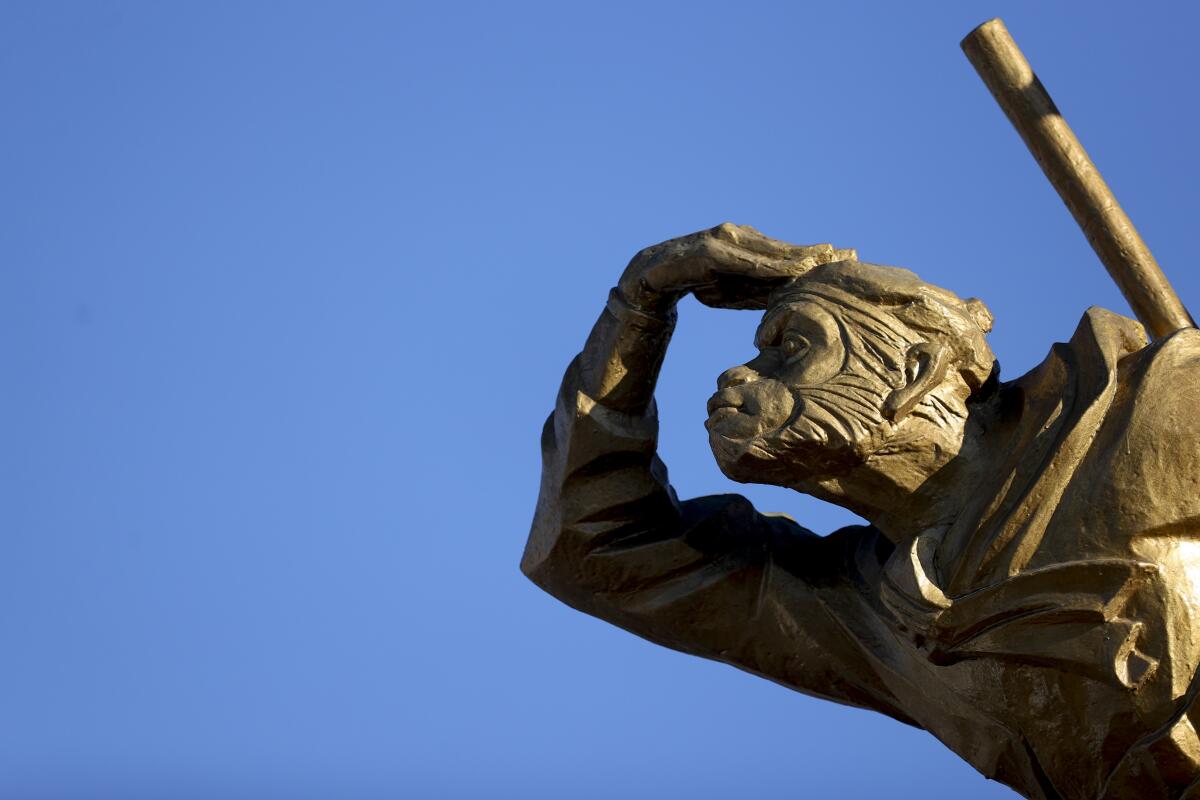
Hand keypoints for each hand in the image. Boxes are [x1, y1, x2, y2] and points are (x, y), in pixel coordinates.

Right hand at [617, 223, 854, 311]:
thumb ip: (761, 290)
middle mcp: (737, 236)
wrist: (648, 282)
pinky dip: (760, 264)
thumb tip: (792, 299)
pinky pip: (736, 260)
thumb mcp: (734, 292)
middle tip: (848, 255)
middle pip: (781, 247)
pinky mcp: (704, 250)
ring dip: (793, 256)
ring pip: (763, 252)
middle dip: (814, 252)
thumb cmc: (695, 284)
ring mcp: (720, 240)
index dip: (815, 255)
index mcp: (747, 244)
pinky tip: (779, 269)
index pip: (785, 251)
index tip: (848, 257)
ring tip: (820, 262)